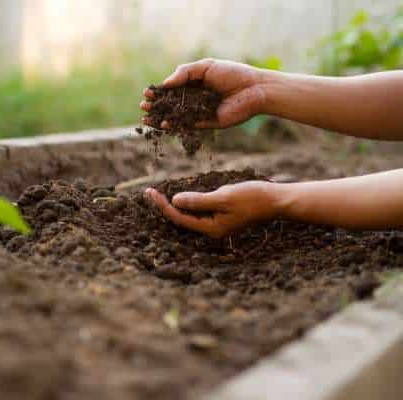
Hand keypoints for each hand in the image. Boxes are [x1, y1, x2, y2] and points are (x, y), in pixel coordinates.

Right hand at [140, 59, 267, 128]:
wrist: (254, 89)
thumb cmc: (233, 74)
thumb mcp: (206, 66)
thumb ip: (184, 73)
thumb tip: (165, 84)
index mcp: (194, 84)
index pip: (171, 89)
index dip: (158, 91)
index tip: (147, 92)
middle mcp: (195, 99)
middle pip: (170, 104)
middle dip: (156, 105)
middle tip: (143, 105)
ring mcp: (199, 112)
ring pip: (175, 117)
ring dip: (160, 118)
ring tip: (146, 118)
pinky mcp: (206, 124)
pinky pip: (187, 126)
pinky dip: (174, 126)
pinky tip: (163, 124)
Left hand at [145, 181, 279, 238]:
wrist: (276, 200)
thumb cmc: (252, 198)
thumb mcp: (223, 197)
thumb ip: (198, 201)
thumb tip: (175, 201)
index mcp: (211, 228)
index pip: (179, 218)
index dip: (162, 205)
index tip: (150, 192)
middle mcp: (212, 229)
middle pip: (181, 219)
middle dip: (165, 206)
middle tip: (149, 192)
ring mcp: (217, 223)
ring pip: (189, 215)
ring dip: (175, 204)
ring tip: (159, 194)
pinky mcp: (221, 216)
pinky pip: (199, 210)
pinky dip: (189, 202)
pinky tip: (182, 194)